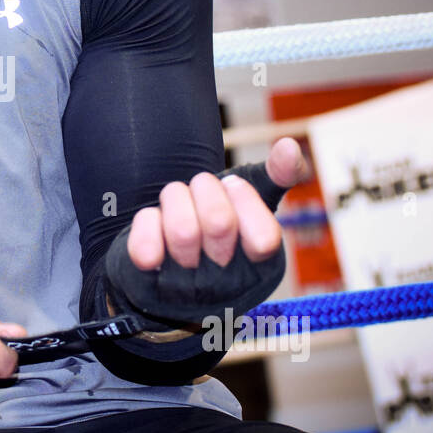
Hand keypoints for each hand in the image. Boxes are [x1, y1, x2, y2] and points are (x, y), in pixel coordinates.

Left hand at [105, 137, 309, 324]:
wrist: (163, 266)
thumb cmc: (216, 226)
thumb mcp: (250, 202)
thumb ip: (276, 176)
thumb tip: (289, 144)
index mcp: (259, 267)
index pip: (265, 238)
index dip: (244, 199)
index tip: (233, 184)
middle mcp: (225, 284)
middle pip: (220, 223)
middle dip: (205, 188)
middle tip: (200, 190)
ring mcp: (185, 288)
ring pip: (182, 230)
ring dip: (175, 199)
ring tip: (177, 204)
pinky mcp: (147, 284)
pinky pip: (144, 247)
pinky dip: (147, 221)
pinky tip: (154, 222)